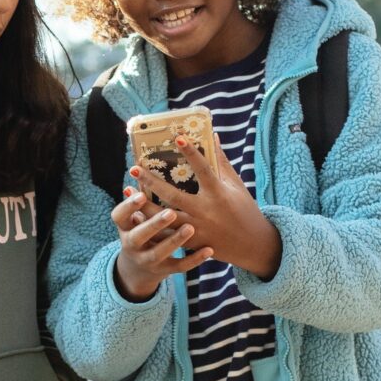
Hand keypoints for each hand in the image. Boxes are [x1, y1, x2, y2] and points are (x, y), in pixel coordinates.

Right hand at [111, 189, 213, 301]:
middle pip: (141, 234)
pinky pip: (180, 266)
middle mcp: (133, 243)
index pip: (119, 215)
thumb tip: (146, 163)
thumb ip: (140, 195)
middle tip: (170, 212)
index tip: (140, 193)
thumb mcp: (133, 216)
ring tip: (190, 228)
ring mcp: (149, 259)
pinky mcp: (165, 269)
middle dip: (155, 223)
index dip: (128, 205)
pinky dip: (195, 259)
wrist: (140, 266)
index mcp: (124, 226)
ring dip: (175, 240)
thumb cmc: (141, 228)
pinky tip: (209, 250)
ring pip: (161, 251)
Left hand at [130, 134, 281, 279]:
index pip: (203, 169)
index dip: (191, 152)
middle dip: (152, 182)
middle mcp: (205, 211)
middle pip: (173, 196)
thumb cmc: (244, 209)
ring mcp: (197, 229)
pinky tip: (134, 216)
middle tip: (134, 168)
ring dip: (144, 206)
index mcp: (219, 194)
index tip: (177, 136)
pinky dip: (151, 226)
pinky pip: (167, 235)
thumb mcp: (236, 185)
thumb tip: (212, 135)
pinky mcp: (191, 243)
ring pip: (164, 218)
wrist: (253, 245)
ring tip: (127, 192)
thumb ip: (221, 162)